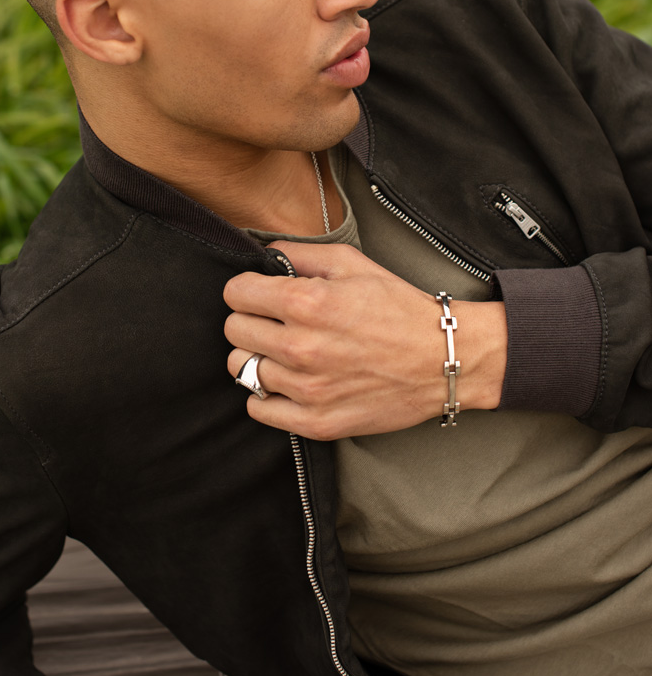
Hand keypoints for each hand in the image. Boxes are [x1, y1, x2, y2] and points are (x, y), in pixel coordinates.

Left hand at [224, 242, 506, 438]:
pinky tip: (288, 380)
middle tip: (276, 321)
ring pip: (241, 368)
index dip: (248, 289)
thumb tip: (262, 255)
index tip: (261, 293)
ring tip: (286, 350)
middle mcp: (301, 347)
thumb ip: (300, 253)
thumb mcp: (352, 263)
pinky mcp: (316, 421)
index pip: (236, 294)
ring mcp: (307, 389)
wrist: (442, 359)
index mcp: (307, 303)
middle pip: (234, 331)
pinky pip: (258, 407)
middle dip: (251, 319)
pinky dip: (266, 394)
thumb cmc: (399, 307)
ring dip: (258, 356)